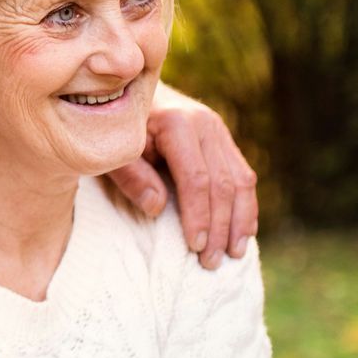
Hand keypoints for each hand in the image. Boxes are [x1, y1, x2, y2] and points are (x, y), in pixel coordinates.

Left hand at [108, 86, 258, 269]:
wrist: (125, 94)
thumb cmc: (113, 130)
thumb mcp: (112, 153)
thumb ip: (131, 176)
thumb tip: (157, 208)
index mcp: (177, 124)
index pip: (197, 179)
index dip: (199, 216)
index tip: (195, 247)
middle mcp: (204, 123)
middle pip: (222, 184)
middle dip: (220, 227)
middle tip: (212, 263)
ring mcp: (217, 129)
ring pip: (241, 180)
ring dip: (240, 221)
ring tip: (234, 254)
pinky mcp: (222, 138)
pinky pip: (243, 174)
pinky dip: (245, 206)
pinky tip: (243, 232)